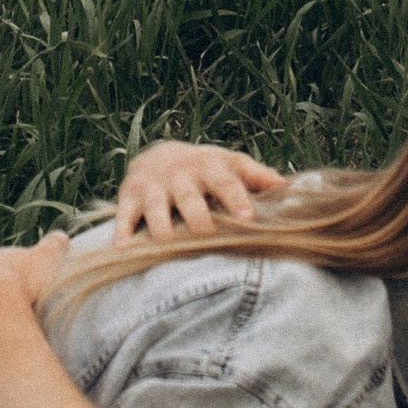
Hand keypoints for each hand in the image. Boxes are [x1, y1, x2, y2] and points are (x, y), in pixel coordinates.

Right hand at [111, 139, 287, 242]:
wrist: (158, 156)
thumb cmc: (206, 169)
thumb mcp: (229, 164)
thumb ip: (255, 175)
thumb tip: (285, 186)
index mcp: (209, 166)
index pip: (226, 181)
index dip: (237, 198)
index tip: (248, 219)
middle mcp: (179, 175)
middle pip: (189, 197)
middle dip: (197, 216)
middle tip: (207, 235)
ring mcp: (152, 186)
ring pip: (156, 208)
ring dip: (161, 227)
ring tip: (168, 245)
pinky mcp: (129, 198)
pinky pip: (124, 216)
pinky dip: (122, 232)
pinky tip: (124, 251)